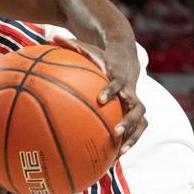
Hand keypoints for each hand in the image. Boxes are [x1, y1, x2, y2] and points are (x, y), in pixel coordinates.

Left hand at [54, 36, 146, 157]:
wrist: (126, 60)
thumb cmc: (102, 57)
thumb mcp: (89, 49)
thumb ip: (73, 45)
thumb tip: (51, 35)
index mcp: (119, 77)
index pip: (118, 83)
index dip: (111, 90)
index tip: (100, 99)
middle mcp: (131, 91)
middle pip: (137, 107)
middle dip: (129, 120)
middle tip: (116, 131)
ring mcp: (135, 103)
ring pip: (141, 121)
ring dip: (133, 136)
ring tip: (121, 151)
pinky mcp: (134, 113)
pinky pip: (137, 130)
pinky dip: (129, 142)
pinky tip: (115, 157)